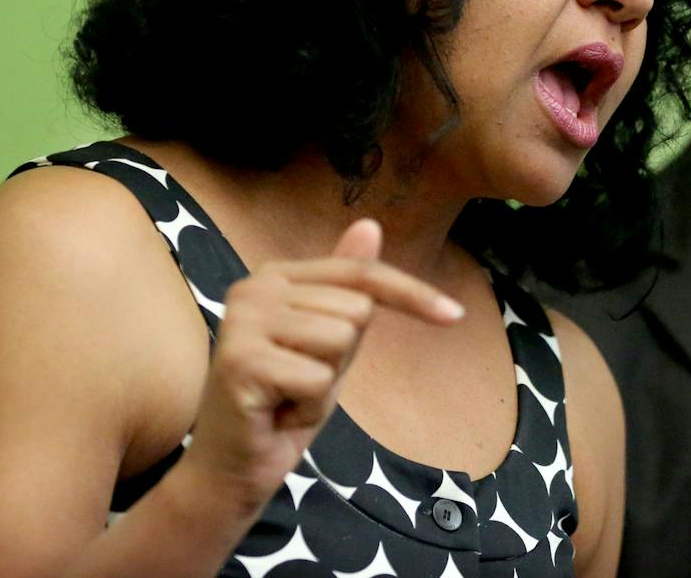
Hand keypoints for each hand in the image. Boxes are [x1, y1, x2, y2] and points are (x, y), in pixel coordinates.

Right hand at [177, 219, 463, 514]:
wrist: (233, 467)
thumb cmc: (285, 401)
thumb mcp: (332, 338)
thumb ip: (350, 288)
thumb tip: (370, 224)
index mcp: (276, 275)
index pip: (364, 274)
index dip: (413, 295)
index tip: (456, 316)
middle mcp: (254, 287)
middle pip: (357, 310)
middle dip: (341, 359)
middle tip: (299, 381)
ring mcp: (243, 321)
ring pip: (341, 340)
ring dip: (325, 384)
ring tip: (288, 395)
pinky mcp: (240, 361)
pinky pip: (318, 377)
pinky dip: (307, 406)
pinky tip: (277, 412)